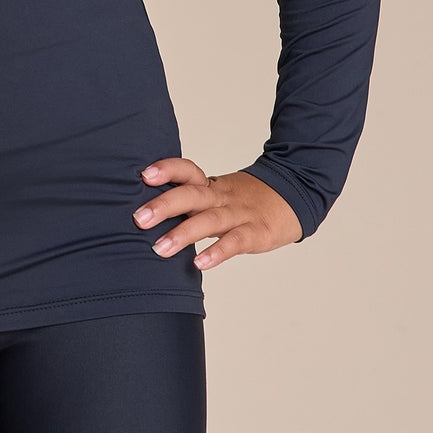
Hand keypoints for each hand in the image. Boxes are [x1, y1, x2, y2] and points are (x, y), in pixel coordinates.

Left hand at [133, 157, 304, 268]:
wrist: (294, 196)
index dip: (167, 169)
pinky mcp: (256, 232)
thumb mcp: (217, 194)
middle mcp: (221, 197)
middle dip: (163, 205)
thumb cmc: (246, 200)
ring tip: (159, 249)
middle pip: (191, 195)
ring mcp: (239, 214)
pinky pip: (235, 242)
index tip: (144, 175)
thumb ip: (189, 203)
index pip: (187, 170)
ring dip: (182, 234)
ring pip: (209, 220)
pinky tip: (199, 263)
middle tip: (138, 218)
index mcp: (210, 186)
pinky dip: (216, 252)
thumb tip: (149, 214)